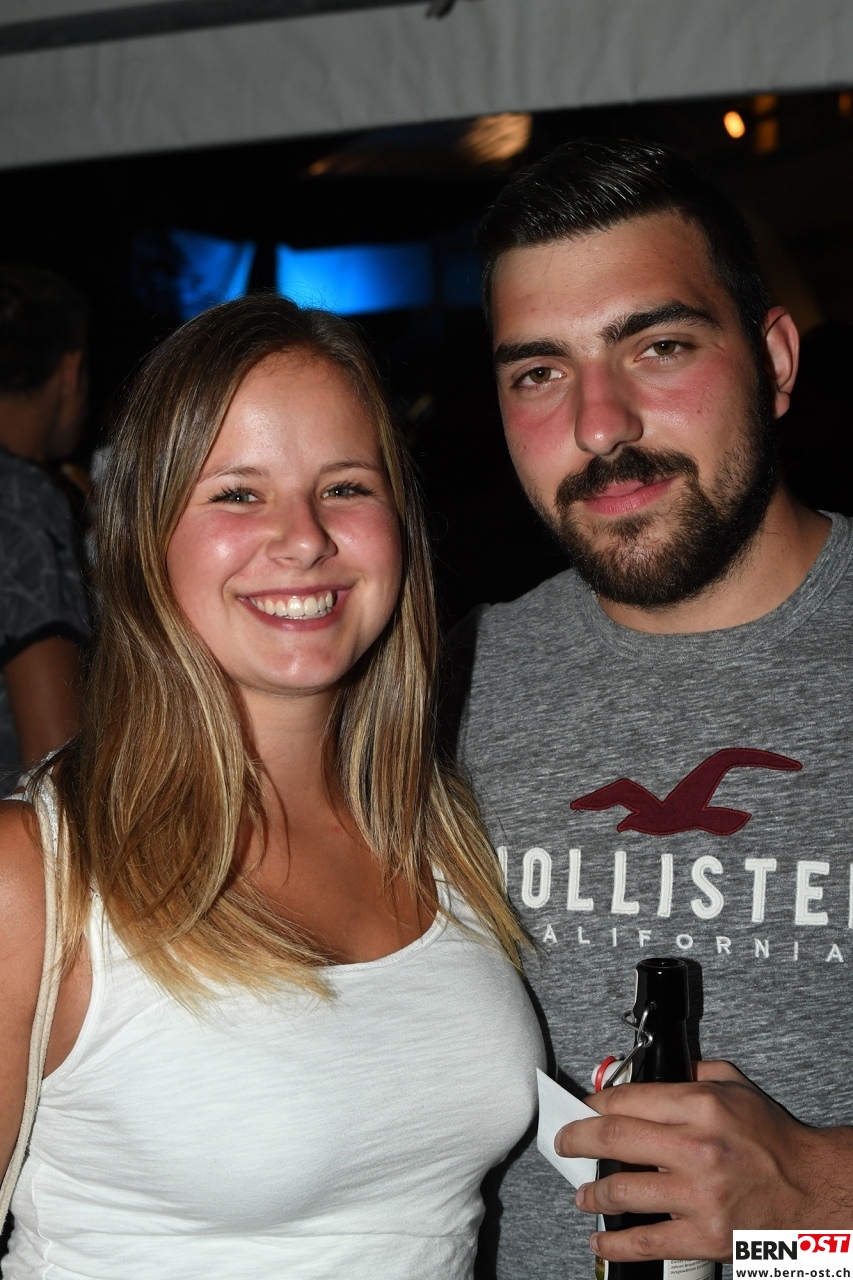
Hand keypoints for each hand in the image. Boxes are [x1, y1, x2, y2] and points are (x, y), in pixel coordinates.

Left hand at [555, 1061, 852, 1263]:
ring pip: (621, 1191)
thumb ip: (692, 1073)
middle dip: (575, 1140)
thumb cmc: (774, 1139)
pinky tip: (600, 1238)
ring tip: (582, 1192)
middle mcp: (695, 1148)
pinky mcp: (704, 1235)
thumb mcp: (735, 1086)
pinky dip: (614, 1242)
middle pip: (612, 1140)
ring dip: (591, 1192)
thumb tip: (650, 1073)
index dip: (593, 1104)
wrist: (814, 1190)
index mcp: (700, 1106)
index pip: (626, 1100)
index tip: (582, 1109)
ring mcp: (697, 1195)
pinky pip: (645, 1240)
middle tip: (563, 1142)